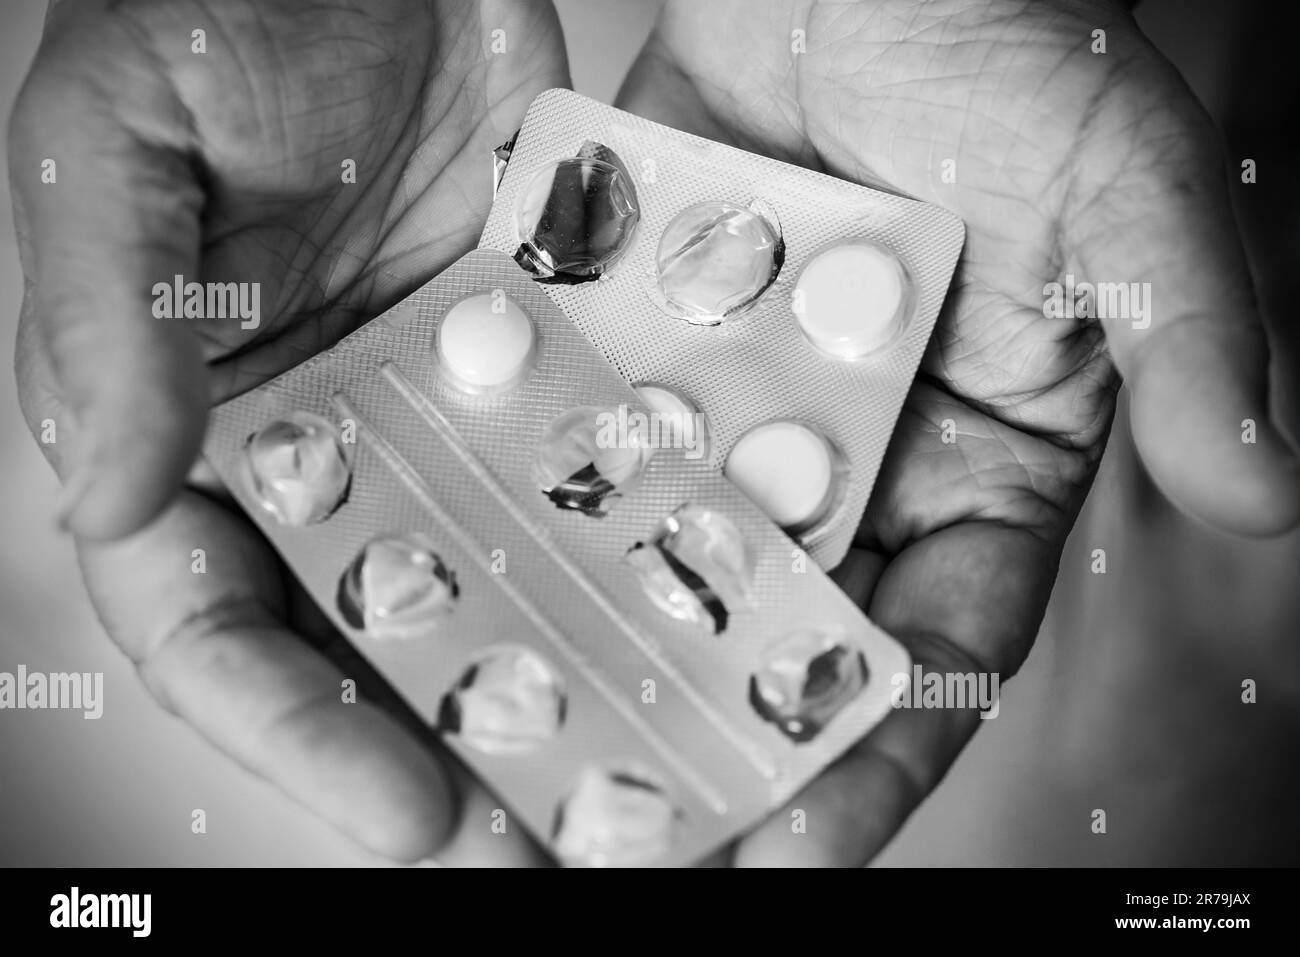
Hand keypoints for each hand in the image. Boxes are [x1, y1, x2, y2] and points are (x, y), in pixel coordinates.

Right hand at [11, 0, 567, 862]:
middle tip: (550, 848)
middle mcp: (324, 453)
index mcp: (192, 434)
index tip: (403, 809)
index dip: (299, 732)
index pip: (218, 625)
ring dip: (565, 682)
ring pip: (497, 583)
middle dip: (454, 754)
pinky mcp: (539, 371)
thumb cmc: (218, 11)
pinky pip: (590, 476)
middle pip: (375, 642)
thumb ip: (102, 325)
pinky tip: (705, 614)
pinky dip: (639, 549)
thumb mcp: (118, 146)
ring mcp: (439, 421)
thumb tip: (102, 500)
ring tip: (645, 775)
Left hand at [619, 0, 1299, 864]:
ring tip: (550, 738)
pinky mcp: (661, 346)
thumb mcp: (1126, 196)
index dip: (882, 746)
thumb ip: (1187, 346)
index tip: (810, 841)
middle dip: (726, 735)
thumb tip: (1268, 493)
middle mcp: (864, 456)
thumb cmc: (1015, 51)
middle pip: (796, 629)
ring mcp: (752, 406)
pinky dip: (559, 501)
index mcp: (991, 460)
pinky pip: (608, 438)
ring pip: (685, 556)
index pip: (943, 643)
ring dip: (624, 646)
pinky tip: (490, 570)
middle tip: (646, 839)